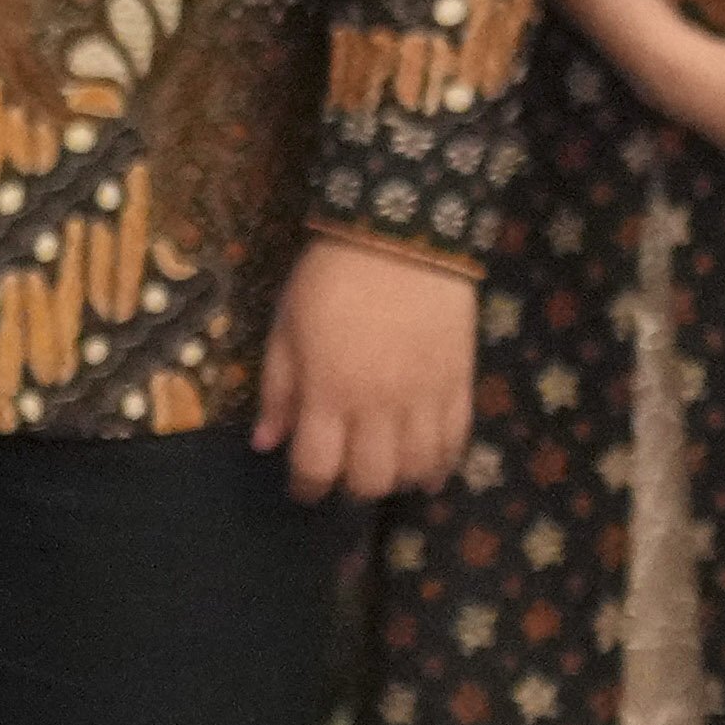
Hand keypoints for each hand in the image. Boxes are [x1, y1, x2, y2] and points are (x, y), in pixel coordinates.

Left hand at [253, 234, 480, 501]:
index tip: (302, 490)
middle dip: (351, 490)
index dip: (306, 489)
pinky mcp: (459, 384)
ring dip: (397, 482)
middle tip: (344, 478)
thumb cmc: (331, 277)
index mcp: (329, 391)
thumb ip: (277, 388)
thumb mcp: (287, 326)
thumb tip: (265, 443)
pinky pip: (457, 441)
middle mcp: (378, 406)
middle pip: (370, 479)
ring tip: (385, 473)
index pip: (316, 466)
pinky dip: (443, 465)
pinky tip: (430, 471)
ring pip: (416, 468)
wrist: (401, 234)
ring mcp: (424, 397)